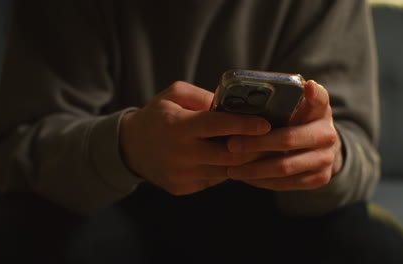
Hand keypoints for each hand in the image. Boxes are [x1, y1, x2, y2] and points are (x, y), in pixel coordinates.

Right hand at [120, 81, 270, 194]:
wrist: (130, 148)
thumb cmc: (158, 116)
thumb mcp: (174, 95)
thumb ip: (202, 97)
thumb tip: (233, 104)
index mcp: (177, 126)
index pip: (215, 125)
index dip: (243, 125)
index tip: (266, 124)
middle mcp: (179, 153)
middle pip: (227, 155)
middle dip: (253, 149)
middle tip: (272, 140)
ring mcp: (181, 175)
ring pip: (224, 172)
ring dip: (243, 162)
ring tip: (257, 150)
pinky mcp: (182, 188)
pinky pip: (213, 181)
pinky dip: (226, 170)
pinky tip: (231, 160)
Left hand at [226, 80, 342, 190]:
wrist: (320, 148)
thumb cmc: (296, 121)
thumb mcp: (296, 104)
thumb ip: (284, 95)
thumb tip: (252, 89)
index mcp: (321, 110)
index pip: (319, 98)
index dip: (313, 93)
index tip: (307, 86)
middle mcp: (328, 134)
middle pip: (287, 139)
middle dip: (255, 143)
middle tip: (230, 145)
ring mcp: (326, 158)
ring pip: (284, 167)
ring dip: (254, 169)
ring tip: (230, 167)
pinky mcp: (320, 178)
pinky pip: (285, 183)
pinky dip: (262, 181)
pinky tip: (245, 176)